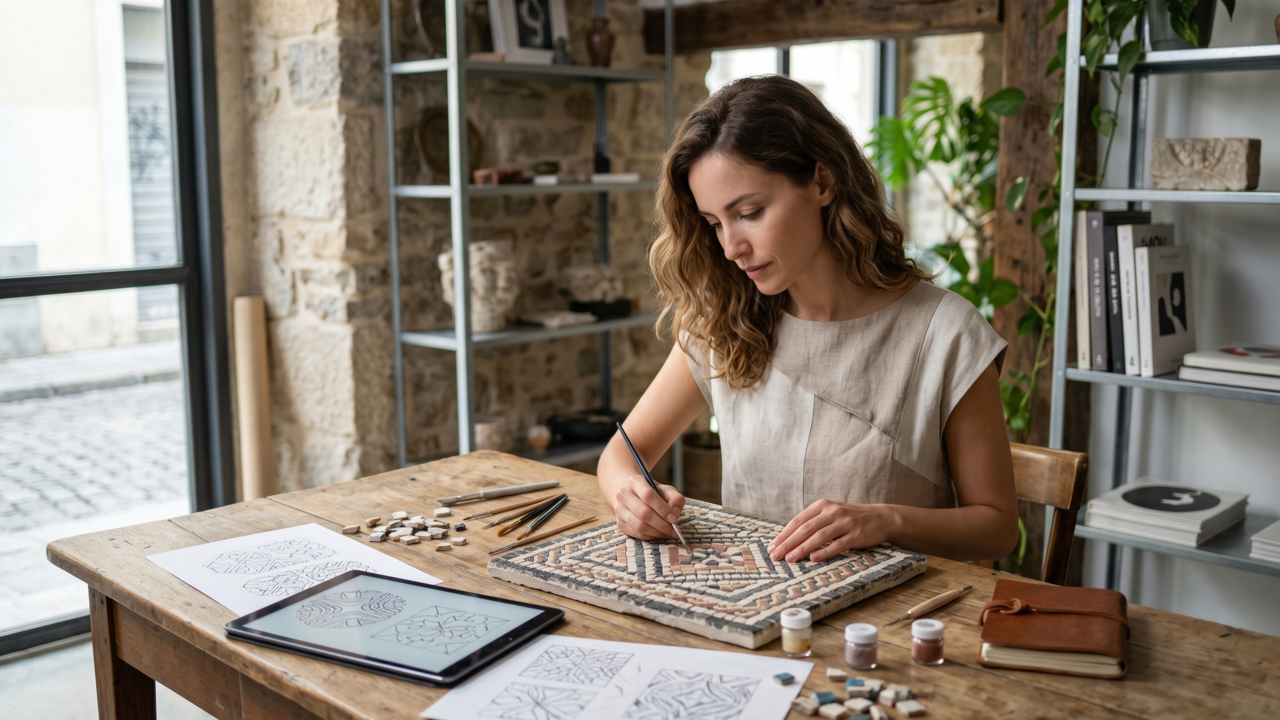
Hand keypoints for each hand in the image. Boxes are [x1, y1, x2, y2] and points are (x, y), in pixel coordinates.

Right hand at [614, 474, 685, 540]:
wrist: (634, 496)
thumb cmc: (653, 493)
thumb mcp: (666, 490)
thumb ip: (675, 498)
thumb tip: (675, 512)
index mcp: (635, 482)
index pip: (648, 495)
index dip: (662, 509)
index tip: (674, 518)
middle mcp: (623, 494)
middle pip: (643, 513)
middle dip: (661, 524)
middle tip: (673, 529)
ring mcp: (619, 510)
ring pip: (639, 525)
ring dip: (656, 532)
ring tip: (667, 532)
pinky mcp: (619, 523)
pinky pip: (636, 534)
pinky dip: (650, 536)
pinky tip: (658, 533)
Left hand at [767, 499, 892, 562]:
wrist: (881, 517)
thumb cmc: (850, 518)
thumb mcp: (830, 513)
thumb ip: (813, 521)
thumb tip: (788, 539)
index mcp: (822, 505)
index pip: (798, 521)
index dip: (784, 535)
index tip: (772, 547)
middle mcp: (832, 512)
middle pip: (805, 529)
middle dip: (788, 543)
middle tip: (776, 556)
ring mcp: (845, 523)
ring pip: (819, 537)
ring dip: (802, 549)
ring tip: (790, 559)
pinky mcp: (857, 534)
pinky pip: (838, 544)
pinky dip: (825, 552)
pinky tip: (813, 559)